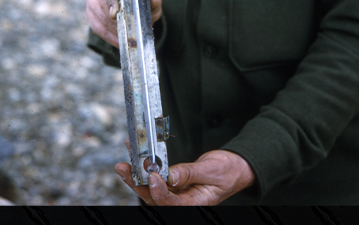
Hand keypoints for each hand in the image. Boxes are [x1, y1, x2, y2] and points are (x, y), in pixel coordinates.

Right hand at [86, 0, 162, 47]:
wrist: (133, 3)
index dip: (111, 0)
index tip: (115, 14)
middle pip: (101, 2)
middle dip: (113, 20)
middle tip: (125, 31)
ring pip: (97, 16)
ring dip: (111, 29)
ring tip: (125, 39)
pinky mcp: (90, 12)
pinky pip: (96, 26)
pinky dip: (107, 36)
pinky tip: (119, 42)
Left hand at [114, 145, 255, 205]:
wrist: (235, 167)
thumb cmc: (228, 171)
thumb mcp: (212, 170)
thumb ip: (190, 173)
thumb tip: (171, 176)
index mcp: (194, 203)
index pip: (172, 203)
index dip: (159, 192)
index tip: (152, 176)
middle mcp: (182, 200)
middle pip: (154, 197)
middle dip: (137, 183)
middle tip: (123, 169)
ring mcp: (176, 192)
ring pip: (151, 188)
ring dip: (136, 175)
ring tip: (123, 163)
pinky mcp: (173, 182)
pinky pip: (156, 176)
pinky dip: (145, 166)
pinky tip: (135, 155)